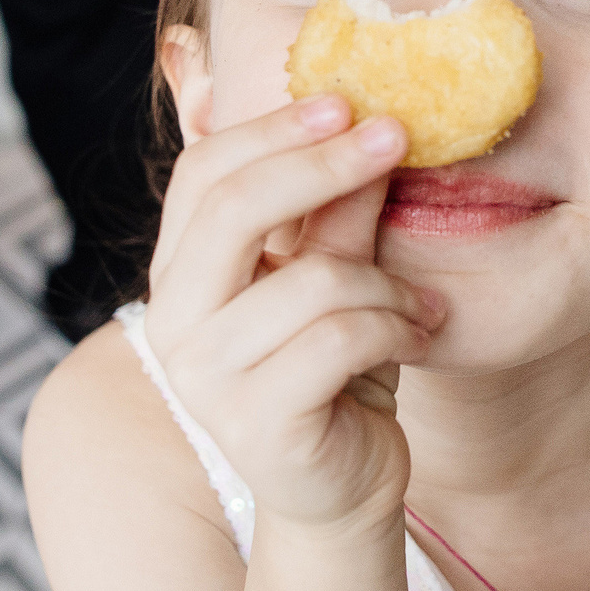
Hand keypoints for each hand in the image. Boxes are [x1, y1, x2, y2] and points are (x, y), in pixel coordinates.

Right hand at [144, 96, 444, 532]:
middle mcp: (173, 321)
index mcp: (180, 272)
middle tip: (395, 136)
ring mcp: (206, 378)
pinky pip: (340, 339)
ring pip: (312, 280)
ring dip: (386, 281)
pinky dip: (395, 327)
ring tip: (414, 301)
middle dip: (323, 164)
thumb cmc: (335, 371)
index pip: (203, 172)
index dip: (274, 129)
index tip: (349, 103)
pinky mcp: (255, 423)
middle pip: (234, 208)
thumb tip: (366, 115)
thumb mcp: (338, 272)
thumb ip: (338, 206)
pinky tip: (416, 337)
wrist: (342, 487)